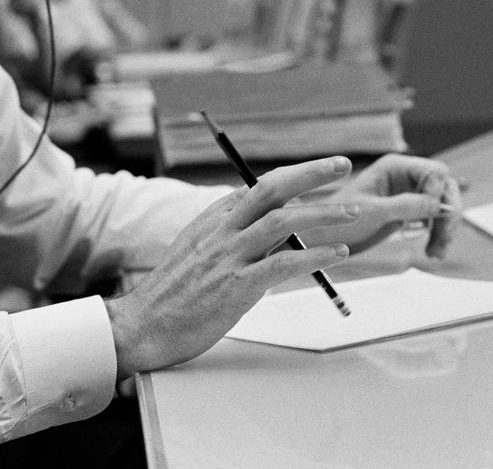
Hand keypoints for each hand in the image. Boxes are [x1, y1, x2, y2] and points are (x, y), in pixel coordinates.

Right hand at [104, 155, 357, 377]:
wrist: (140, 327)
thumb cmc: (175, 293)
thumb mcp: (200, 250)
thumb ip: (234, 236)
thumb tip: (278, 229)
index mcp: (213, 218)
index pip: (259, 185)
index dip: (296, 174)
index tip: (324, 169)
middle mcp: (221, 230)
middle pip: (271, 188)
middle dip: (310, 173)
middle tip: (343, 165)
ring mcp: (228, 257)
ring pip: (282, 221)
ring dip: (322, 213)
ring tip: (352, 211)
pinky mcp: (235, 287)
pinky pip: (282, 264)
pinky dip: (314, 255)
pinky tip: (336, 253)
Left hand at [304, 154, 461, 258]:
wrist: (324, 240)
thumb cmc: (340, 221)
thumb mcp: (373, 213)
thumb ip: (405, 205)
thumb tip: (437, 203)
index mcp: (395, 167)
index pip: (434, 171)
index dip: (439, 192)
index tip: (433, 215)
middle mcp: (405, 177)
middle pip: (445, 188)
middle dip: (448, 213)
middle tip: (444, 239)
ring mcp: (408, 194)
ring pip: (442, 205)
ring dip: (445, 228)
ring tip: (437, 253)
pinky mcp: (409, 211)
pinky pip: (434, 220)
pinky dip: (437, 235)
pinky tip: (433, 252)